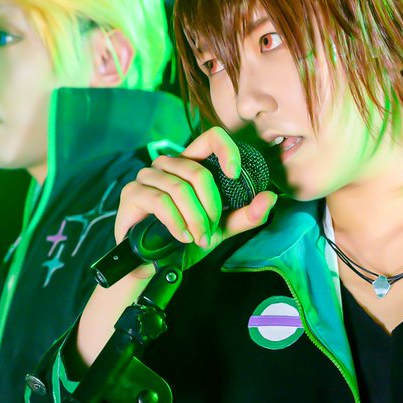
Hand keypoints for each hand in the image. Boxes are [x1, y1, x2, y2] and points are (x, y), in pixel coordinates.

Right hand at [76, 127, 277, 365]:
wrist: (152, 265)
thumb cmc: (185, 240)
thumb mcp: (221, 229)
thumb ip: (247, 215)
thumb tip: (270, 197)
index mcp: (191, 166)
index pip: (211, 138)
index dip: (226, 149)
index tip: (235, 173)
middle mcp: (168, 165)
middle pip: (198, 171)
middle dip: (211, 206)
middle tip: (211, 231)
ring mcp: (148, 177)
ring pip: (180, 188)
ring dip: (194, 218)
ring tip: (197, 238)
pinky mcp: (133, 193)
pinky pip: (160, 201)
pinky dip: (176, 222)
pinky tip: (181, 236)